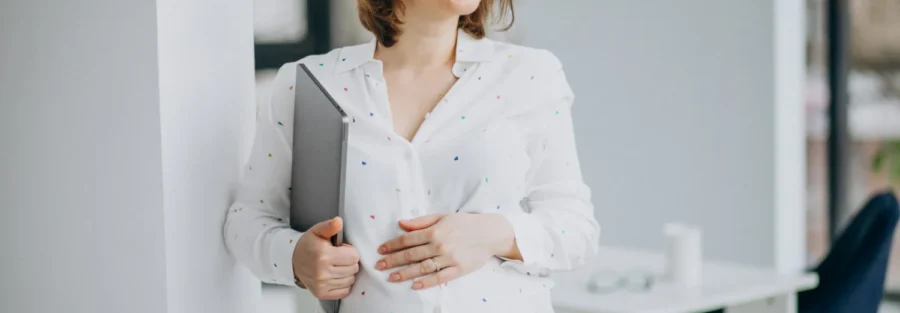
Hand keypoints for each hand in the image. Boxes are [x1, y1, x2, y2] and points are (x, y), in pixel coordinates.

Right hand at [293, 217, 359, 299]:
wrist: (293, 261)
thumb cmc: (308, 245)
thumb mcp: (317, 231)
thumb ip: (330, 226)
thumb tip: (338, 221)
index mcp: (323, 255)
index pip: (354, 256)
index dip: (350, 251)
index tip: (342, 249)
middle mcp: (322, 272)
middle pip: (353, 269)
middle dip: (350, 262)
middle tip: (339, 258)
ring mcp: (322, 285)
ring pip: (350, 280)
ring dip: (347, 273)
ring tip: (337, 266)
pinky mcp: (321, 293)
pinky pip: (344, 291)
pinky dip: (343, 284)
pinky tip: (336, 277)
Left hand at [375, 213, 518, 289]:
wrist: (491, 233)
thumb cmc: (465, 223)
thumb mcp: (443, 217)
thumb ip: (421, 222)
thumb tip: (400, 223)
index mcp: (435, 231)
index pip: (408, 239)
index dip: (392, 245)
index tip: (380, 250)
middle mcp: (440, 245)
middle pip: (411, 255)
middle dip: (393, 261)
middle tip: (379, 266)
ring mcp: (449, 258)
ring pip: (422, 268)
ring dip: (405, 273)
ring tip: (391, 278)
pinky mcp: (459, 269)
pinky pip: (440, 278)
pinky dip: (427, 282)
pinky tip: (415, 285)